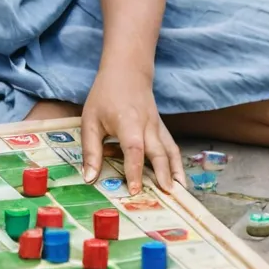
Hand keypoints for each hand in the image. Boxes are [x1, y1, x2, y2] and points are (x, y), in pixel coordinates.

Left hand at [80, 66, 184, 194]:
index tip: (135, 190)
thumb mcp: (90, 120)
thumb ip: (90, 150)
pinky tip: (179, 180)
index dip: (134, 169)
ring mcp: (157, 126)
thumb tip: (89, 179)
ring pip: (170, 150)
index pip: (133, 148)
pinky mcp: (162, 128)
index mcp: (127, 121)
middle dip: (163, 174)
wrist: (126, 71)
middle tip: (166, 196)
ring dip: (176, 172)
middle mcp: (146, 125)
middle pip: (158, 151)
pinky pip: (172, 147)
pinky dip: (177, 164)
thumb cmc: (105, 96)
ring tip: (179, 193)